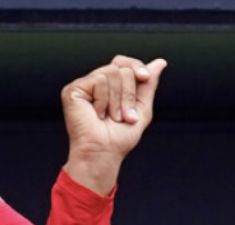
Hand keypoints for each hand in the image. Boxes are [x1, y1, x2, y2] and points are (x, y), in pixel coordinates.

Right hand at [61, 55, 165, 194]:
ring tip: (111, 117)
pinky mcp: (73, 89)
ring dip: (117, 100)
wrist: (104, 152)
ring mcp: (84, 85)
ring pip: (112, 72)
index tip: (145, 77)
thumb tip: (161, 62)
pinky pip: (99, 80)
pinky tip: (97, 114)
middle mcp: (96, 83)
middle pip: (121, 68)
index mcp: (110, 87)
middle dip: (129, 93)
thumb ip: (148, 85)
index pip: (124, 63)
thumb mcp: (141, 109)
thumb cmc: (119, 138)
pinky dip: (104, 100)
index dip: (136, 66)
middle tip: (123, 116)